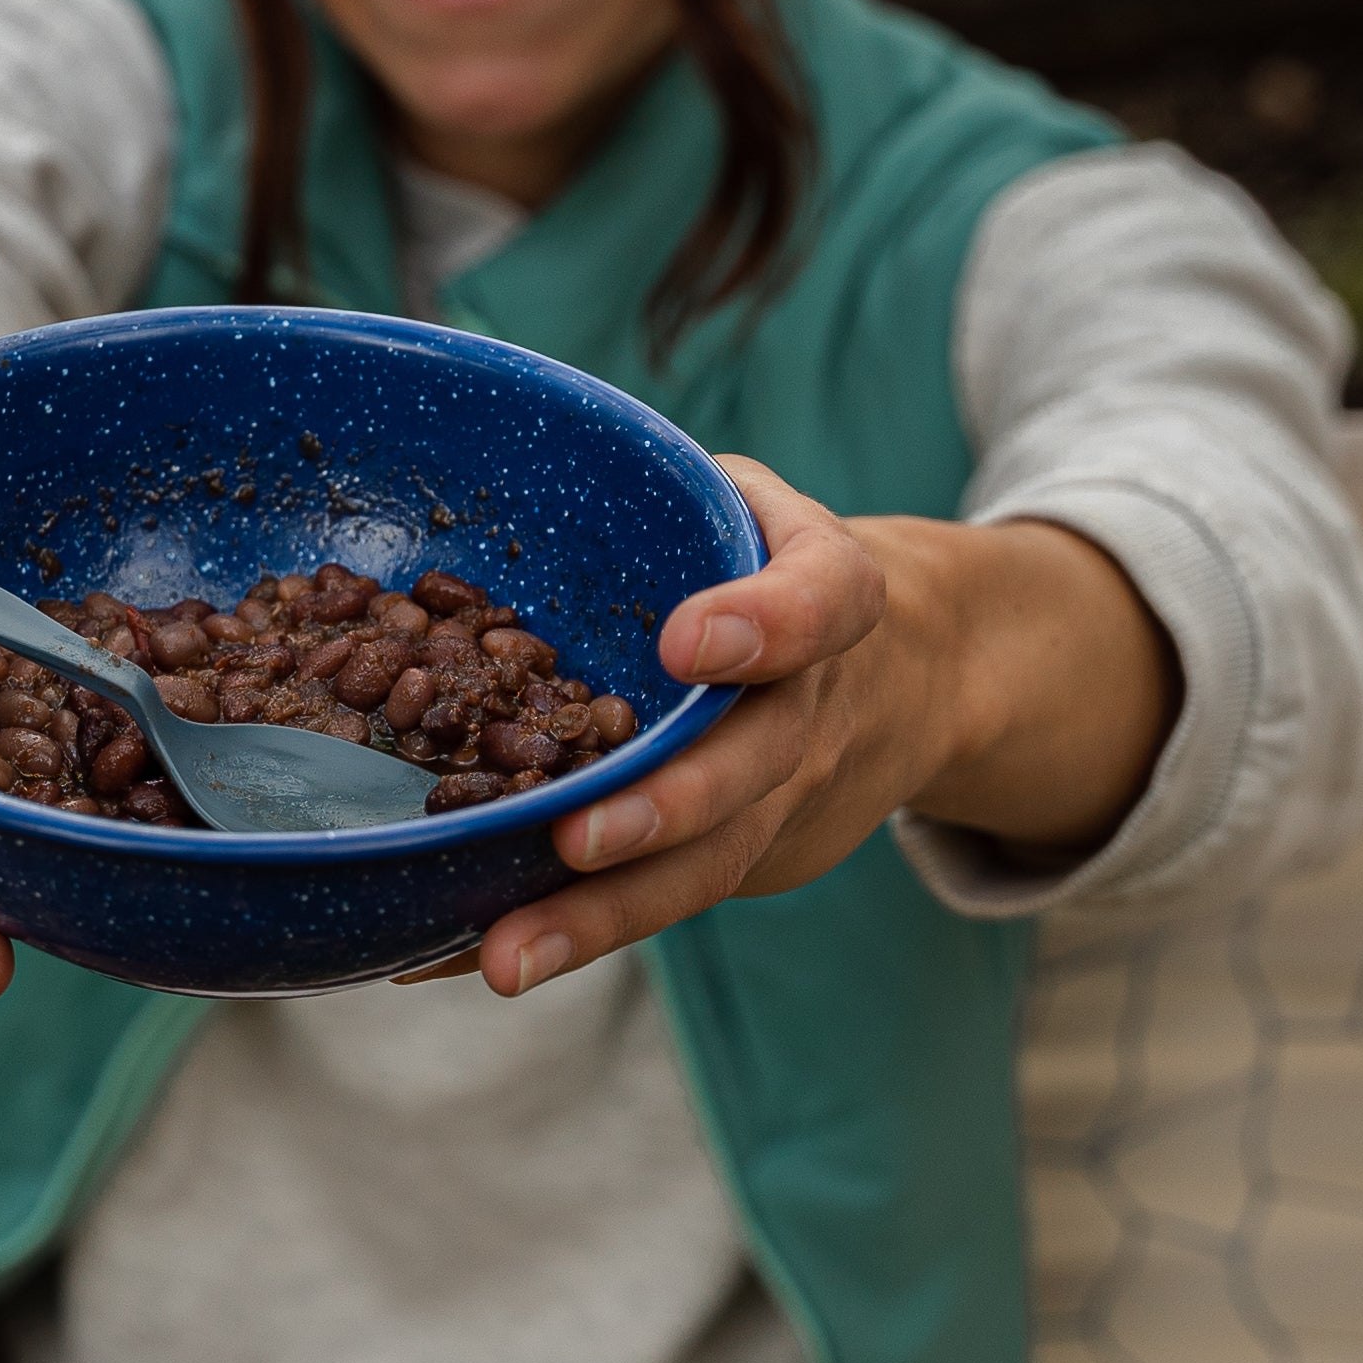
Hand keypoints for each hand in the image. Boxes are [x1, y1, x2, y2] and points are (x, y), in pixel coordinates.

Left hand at [443, 458, 1177, 995]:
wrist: (912, 674)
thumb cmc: (773, 566)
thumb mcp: (751, 498)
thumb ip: (663, 483)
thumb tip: (480, 403)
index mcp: (827, 590)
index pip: (823, 600)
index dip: (768, 624)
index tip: (693, 644)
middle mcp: (814, 707)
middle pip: (752, 770)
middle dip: (665, 812)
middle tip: (579, 841)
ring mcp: (782, 799)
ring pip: (701, 869)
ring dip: (601, 920)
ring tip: (502, 958)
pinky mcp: (743, 863)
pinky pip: (654, 904)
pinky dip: (559, 934)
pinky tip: (451, 957)